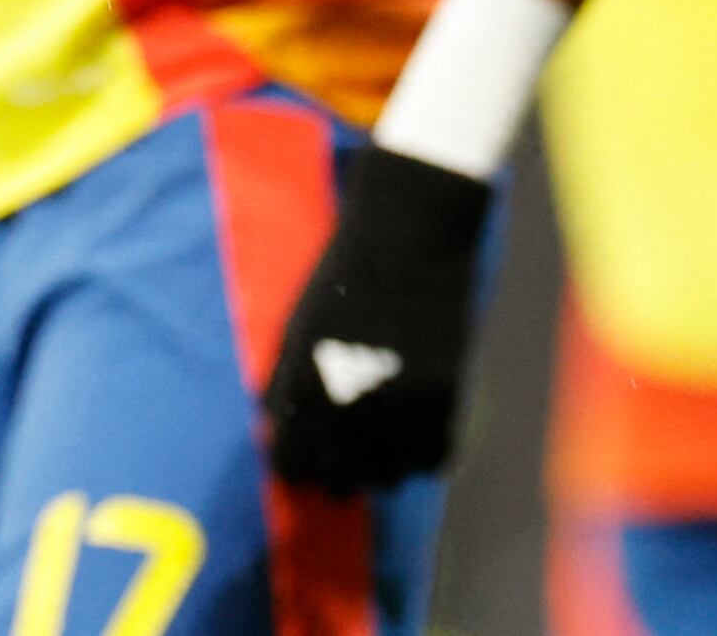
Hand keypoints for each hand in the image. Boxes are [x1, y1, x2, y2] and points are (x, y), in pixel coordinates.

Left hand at [264, 151, 493, 493]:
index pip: (290, 461)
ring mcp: (399, 404)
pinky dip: (423, 456)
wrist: (408, 237)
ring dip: (381, 473)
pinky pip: (433, 458)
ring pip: (388, 479)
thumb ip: (284, 386)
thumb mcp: (299, 328)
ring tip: (379, 457)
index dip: (293, 470)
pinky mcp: (443, 397)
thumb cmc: (347, 276)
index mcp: (303, 385)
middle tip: (339, 473)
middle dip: (334, 479)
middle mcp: (348, 404)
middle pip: (337, 480)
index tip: (300, 470)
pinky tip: (415, 440)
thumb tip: (273, 435)